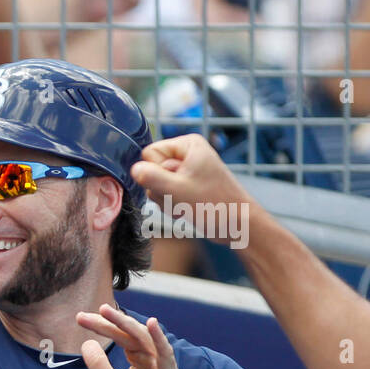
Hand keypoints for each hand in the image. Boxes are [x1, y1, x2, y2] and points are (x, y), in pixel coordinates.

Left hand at [76, 305, 196, 368]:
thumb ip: (99, 366)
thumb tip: (86, 343)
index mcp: (138, 360)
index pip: (118, 337)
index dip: (101, 326)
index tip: (79, 318)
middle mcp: (151, 358)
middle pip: (129, 333)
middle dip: (108, 322)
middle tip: (85, 313)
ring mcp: (162, 366)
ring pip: (144, 338)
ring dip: (126, 324)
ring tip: (107, 311)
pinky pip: (166, 354)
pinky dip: (159, 338)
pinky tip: (151, 323)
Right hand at [131, 134, 257, 242]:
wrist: (236, 224)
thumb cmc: (214, 205)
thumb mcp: (176, 190)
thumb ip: (151, 178)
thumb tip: (133, 169)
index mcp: (188, 144)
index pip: (149, 153)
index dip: (155, 172)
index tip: (173, 183)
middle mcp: (187, 153)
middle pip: (151, 169)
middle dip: (161, 188)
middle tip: (179, 197)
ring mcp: (187, 169)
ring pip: (156, 183)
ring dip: (166, 199)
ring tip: (184, 204)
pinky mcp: (187, 184)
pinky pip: (165, 193)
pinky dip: (172, 204)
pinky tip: (185, 208)